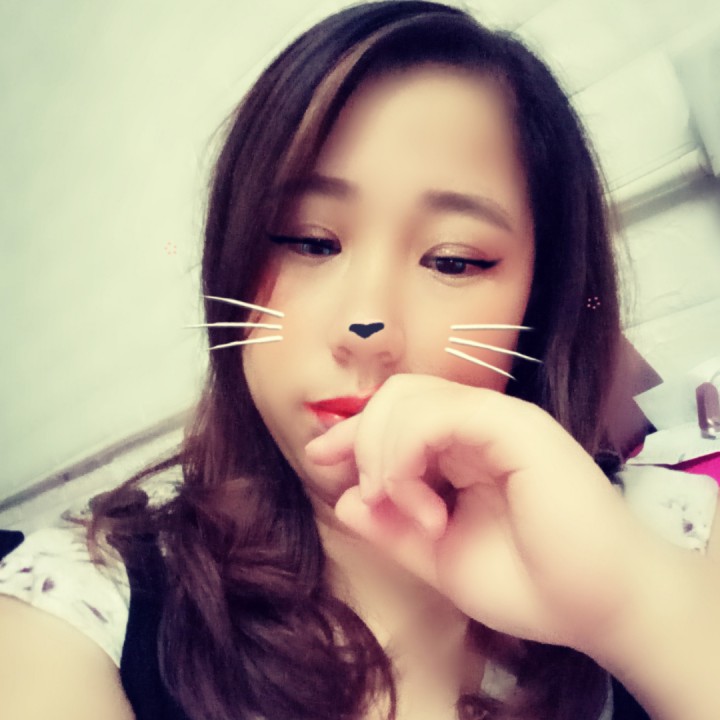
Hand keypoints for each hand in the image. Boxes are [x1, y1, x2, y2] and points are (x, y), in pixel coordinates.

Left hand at [305, 374, 641, 650]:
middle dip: (362, 437)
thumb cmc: (531, 584)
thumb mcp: (439, 558)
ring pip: (409, 397)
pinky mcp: (514, 426)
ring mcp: (498, 421)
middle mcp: (479, 425)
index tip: (319, 459)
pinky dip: (408, 454)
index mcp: (464, 449)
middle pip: (396, 396)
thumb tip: (342, 498)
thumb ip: (391, 527)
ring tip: (401, 506)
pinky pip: (438, 414)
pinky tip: (421, 503)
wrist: (600, 607)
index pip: (397, 415)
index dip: (354, 433)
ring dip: (384, 453)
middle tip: (369, 492)